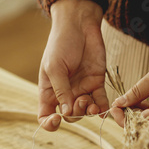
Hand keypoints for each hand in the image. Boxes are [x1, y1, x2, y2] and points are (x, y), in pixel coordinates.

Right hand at [38, 0, 108, 130]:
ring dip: (88, 111)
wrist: (79, 25)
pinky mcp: (96, 83)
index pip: (45, 115)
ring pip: (85, 111)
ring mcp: (81, 89)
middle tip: (80, 99)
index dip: (49, 123)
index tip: (56, 119)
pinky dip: (102, 108)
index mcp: (49, 91)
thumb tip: (65, 113)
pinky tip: (103, 107)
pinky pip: (100, 102)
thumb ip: (61, 91)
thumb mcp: (55, 67)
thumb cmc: (61, 43)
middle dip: (75, 112)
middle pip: (69, 115)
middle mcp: (65, 93)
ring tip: (90, 102)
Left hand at [111, 40, 148, 129]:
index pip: (138, 124)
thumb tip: (120, 102)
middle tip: (119, 103)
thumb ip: (137, 90)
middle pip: (144, 128)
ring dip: (139, 115)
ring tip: (132, 98)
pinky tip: (144, 99)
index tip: (113, 107)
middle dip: (129, 118)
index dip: (123, 118)